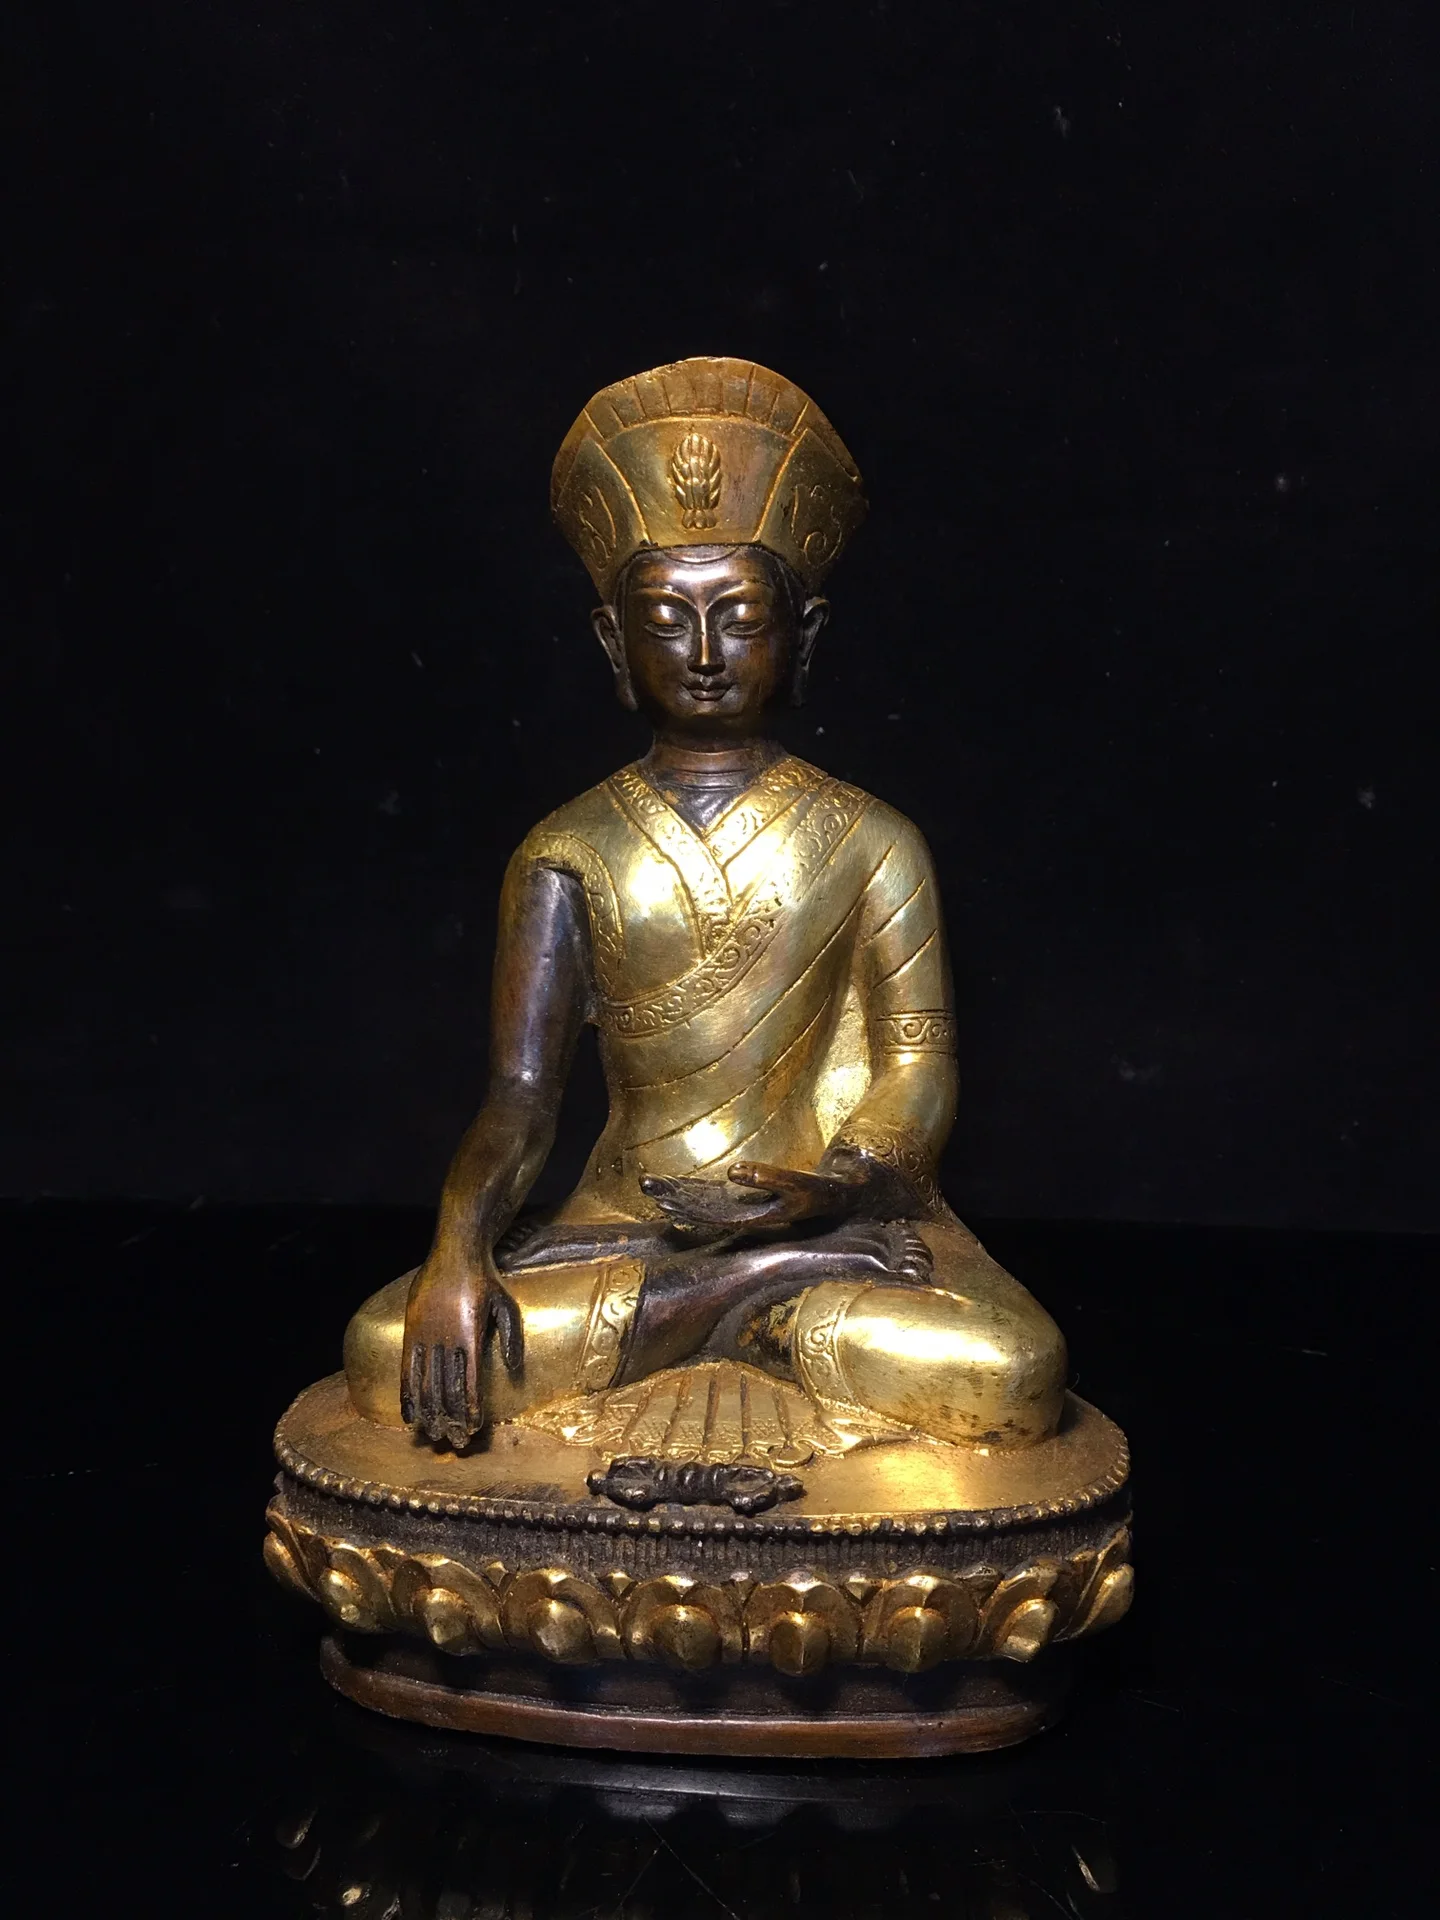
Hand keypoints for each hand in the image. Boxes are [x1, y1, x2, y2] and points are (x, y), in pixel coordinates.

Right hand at [400, 1246, 521, 1448]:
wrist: (454, 1252)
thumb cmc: (485, 1280)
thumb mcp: (506, 1305)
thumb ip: (510, 1338)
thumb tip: (514, 1369)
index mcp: (470, 1333)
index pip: (469, 1380)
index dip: (469, 1406)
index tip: (473, 1427)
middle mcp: (445, 1337)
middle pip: (446, 1387)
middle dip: (451, 1417)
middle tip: (456, 1441)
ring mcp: (425, 1334)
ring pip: (426, 1382)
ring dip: (430, 1412)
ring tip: (434, 1435)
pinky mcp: (411, 1330)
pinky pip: (407, 1369)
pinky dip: (408, 1394)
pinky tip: (410, 1416)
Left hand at [639, 1161, 866, 1234]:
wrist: (837, 1200)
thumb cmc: (819, 1193)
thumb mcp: (798, 1184)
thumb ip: (767, 1178)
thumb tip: (733, 1171)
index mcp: (751, 1218)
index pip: (711, 1214)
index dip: (684, 1207)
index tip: (661, 1197)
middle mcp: (744, 1216)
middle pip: (702, 1209)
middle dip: (676, 1198)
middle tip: (646, 1186)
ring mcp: (743, 1208)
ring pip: (704, 1203)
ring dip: (679, 1195)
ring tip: (650, 1185)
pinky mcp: (747, 1200)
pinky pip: (714, 1196)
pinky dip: (693, 1191)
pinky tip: (674, 1186)